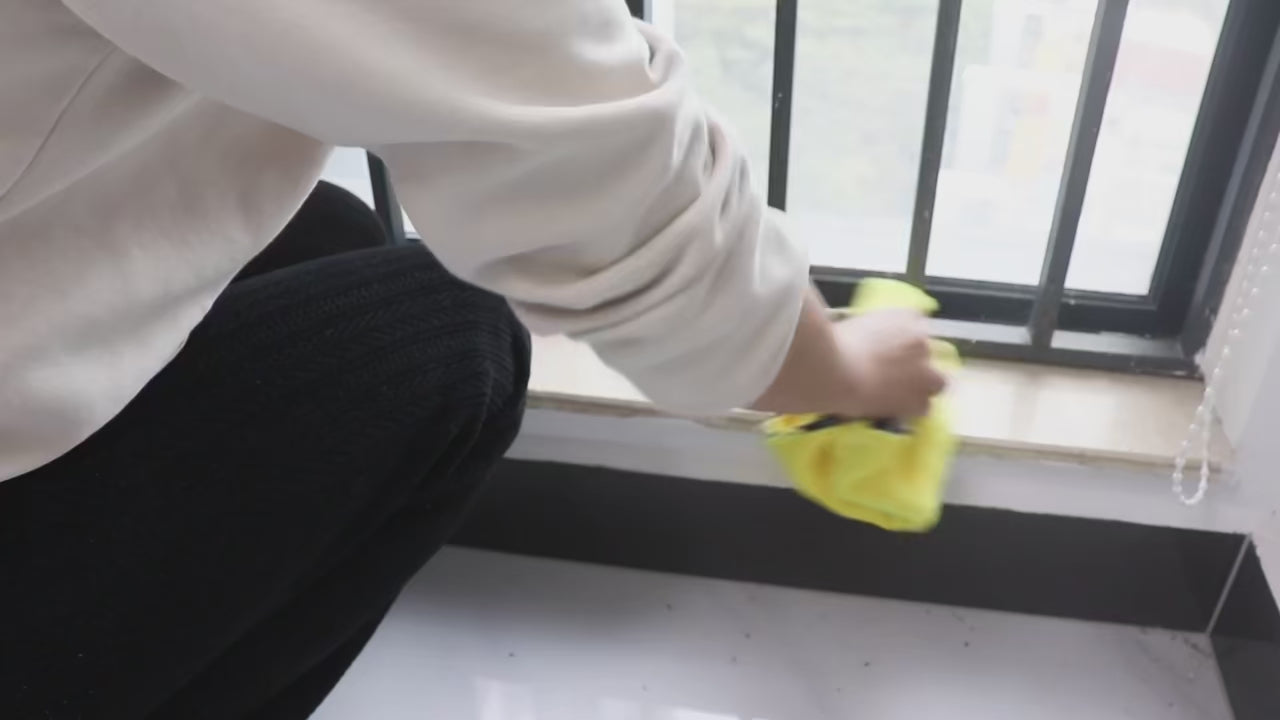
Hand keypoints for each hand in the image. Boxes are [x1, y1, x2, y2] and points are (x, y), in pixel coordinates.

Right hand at [752, 288, 945, 418]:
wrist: (832, 370)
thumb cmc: (829, 343)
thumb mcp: (846, 323)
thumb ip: (863, 329)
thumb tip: (854, 334)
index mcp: (904, 315)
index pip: (915, 322)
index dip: (902, 340)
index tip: (888, 349)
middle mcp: (921, 339)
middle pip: (929, 351)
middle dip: (917, 361)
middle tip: (895, 372)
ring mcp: (924, 370)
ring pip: (937, 381)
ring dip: (922, 387)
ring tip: (900, 396)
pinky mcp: (919, 398)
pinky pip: (924, 407)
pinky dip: (911, 410)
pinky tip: (894, 412)